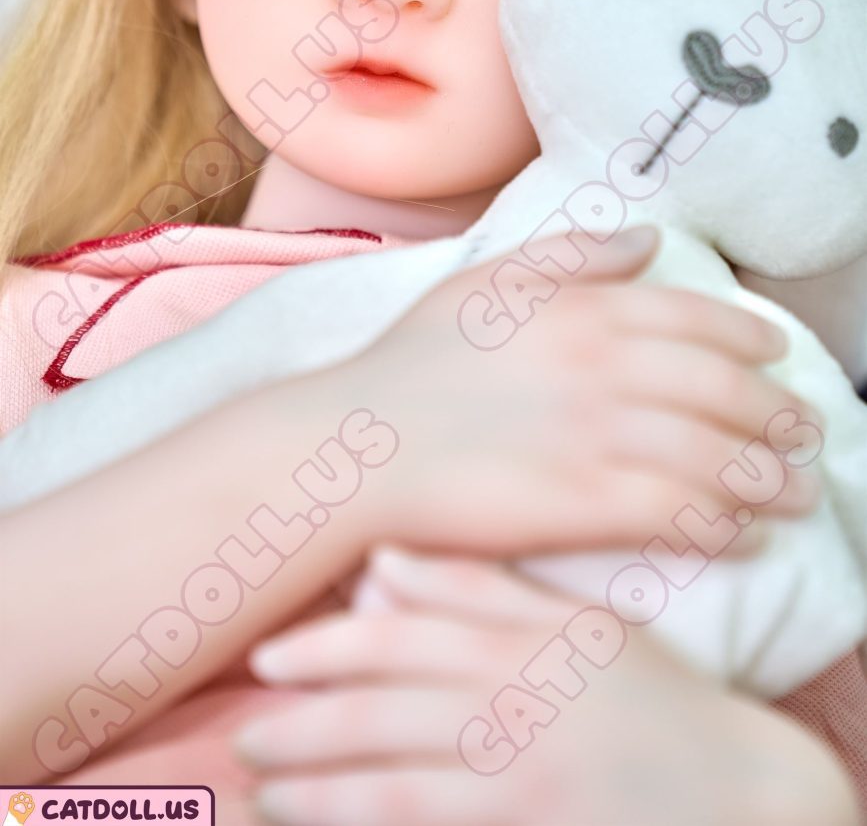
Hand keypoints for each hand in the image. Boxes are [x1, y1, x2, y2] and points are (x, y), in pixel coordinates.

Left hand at [233, 548, 858, 825]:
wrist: (734, 789)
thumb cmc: (646, 692)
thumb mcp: (573, 621)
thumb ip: (480, 588)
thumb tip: (384, 561)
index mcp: (517, 644)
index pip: (401, 639)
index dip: (326, 649)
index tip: (269, 657)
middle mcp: (510, 711)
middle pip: (382, 719)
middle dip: (302, 729)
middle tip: (246, 739)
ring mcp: (518, 785)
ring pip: (394, 792)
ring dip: (318, 795)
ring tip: (265, 794)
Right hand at [356, 227, 820, 556]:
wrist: (359, 443)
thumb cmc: (414, 360)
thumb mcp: (486, 279)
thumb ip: (572, 253)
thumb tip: (648, 239)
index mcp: (584, 308)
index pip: (697, 318)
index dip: (749, 336)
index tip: (777, 354)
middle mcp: (605, 366)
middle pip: (724, 389)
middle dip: (778, 413)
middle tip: (807, 433)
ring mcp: (599, 437)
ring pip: (717, 455)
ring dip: (771, 476)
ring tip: (798, 491)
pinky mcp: (586, 506)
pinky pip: (681, 514)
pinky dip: (726, 523)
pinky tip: (748, 532)